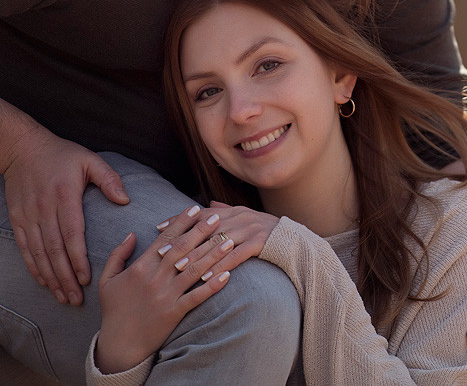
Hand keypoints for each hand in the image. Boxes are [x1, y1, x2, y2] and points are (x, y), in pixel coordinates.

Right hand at [2, 125, 128, 304]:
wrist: (24, 148)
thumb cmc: (62, 155)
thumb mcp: (90, 160)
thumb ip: (109, 179)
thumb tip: (125, 200)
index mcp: (65, 196)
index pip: (71, 234)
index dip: (78, 259)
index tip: (86, 278)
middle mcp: (44, 209)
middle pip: (54, 250)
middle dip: (66, 277)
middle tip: (77, 299)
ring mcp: (28, 216)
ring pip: (39, 253)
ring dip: (50, 277)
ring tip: (62, 297)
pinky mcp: (18, 219)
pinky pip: (25, 248)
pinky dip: (34, 267)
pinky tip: (44, 281)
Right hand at [94, 206, 232, 373]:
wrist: (120, 344)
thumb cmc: (114, 310)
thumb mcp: (107, 280)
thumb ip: (118, 255)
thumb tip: (131, 233)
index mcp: (140, 268)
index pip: (164, 239)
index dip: (181, 222)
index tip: (194, 209)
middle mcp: (155, 279)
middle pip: (182, 250)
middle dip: (201, 232)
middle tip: (217, 218)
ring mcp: (166, 296)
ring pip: (194, 271)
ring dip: (213, 255)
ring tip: (230, 241)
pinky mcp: (175, 313)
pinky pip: (197, 297)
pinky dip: (213, 285)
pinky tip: (228, 275)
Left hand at [155, 201, 277, 274]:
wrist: (294, 240)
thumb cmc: (266, 231)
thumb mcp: (246, 217)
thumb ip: (226, 211)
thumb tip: (208, 203)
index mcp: (234, 211)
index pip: (202, 213)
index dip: (180, 220)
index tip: (159, 228)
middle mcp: (240, 217)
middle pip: (206, 229)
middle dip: (182, 241)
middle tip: (163, 253)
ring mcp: (250, 229)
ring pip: (218, 243)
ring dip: (197, 256)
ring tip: (179, 268)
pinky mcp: (260, 243)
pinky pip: (236, 256)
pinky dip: (219, 267)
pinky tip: (206, 277)